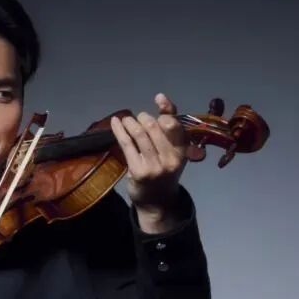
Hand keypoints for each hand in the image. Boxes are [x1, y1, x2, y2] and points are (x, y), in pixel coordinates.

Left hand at [110, 92, 205, 227]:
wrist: (157, 201)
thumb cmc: (164, 170)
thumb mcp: (173, 151)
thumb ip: (170, 126)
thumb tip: (161, 97)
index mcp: (183, 151)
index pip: (175, 123)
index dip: (166, 109)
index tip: (158, 99)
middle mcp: (171, 158)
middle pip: (155, 127)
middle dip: (144, 118)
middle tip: (139, 118)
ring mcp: (155, 166)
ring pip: (140, 134)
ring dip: (130, 122)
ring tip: (126, 120)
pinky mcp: (138, 171)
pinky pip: (127, 145)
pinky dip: (119, 131)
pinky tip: (115, 122)